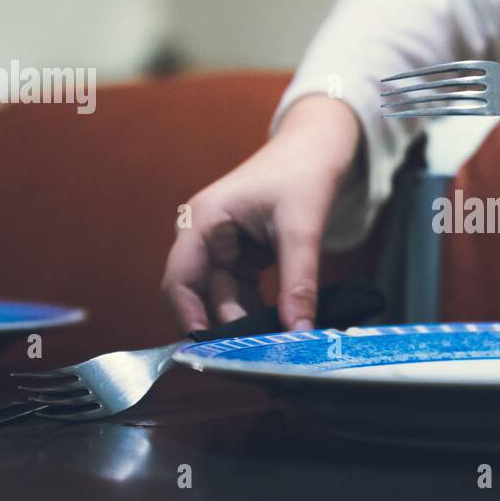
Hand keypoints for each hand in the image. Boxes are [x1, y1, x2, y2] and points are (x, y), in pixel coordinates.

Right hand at [161, 94, 360, 331]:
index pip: (180, 279)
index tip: (209, 350)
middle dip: (227, 325)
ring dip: (246, 322)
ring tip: (273, 344)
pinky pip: (242, 293)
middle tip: (256, 353)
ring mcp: (223, 248)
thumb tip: (298, 331)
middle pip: (202, 295)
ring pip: (224, 299)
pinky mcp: (243, 257)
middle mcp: (206, 236)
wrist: (319, 147)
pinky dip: (258, 311)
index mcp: (204, 220)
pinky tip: (279, 327)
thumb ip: (298, 282)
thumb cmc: (303, 172)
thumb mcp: (302, 227)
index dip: (189, 316)